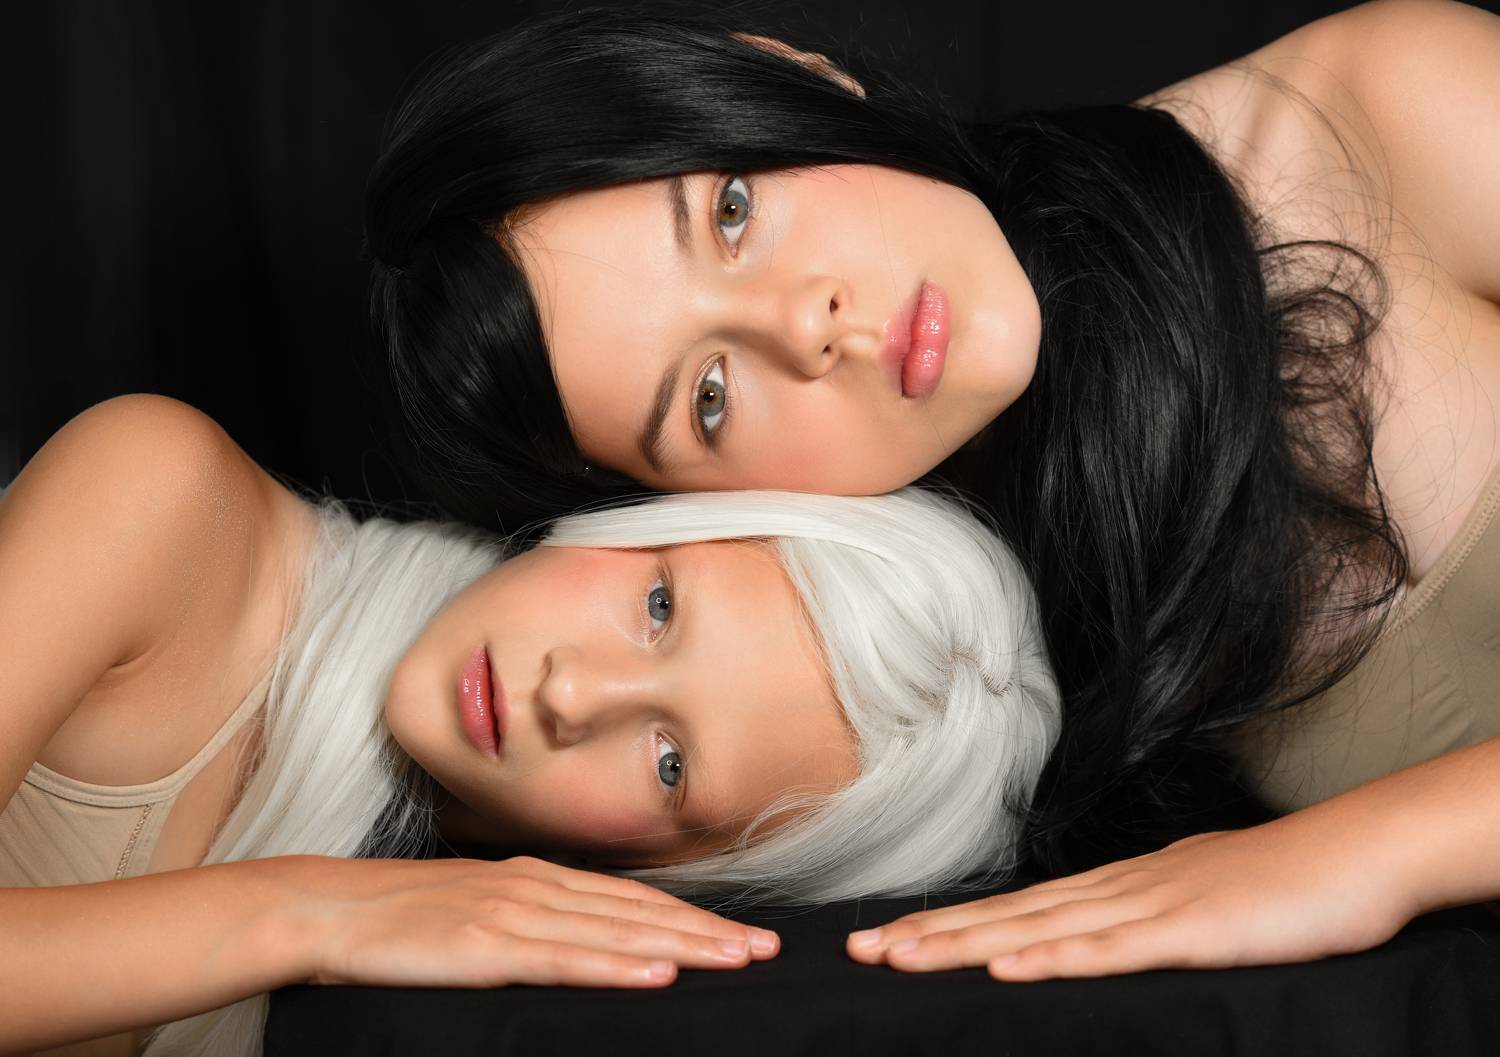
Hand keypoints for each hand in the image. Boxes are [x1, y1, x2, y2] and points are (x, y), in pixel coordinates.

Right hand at [295, 855, 777, 988]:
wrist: (329, 909)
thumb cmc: (401, 916)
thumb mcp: (478, 907)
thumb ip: (531, 917)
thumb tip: (582, 938)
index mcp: (539, 879)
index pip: (633, 900)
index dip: (692, 917)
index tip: (740, 934)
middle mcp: (538, 889)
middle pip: (640, 914)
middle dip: (708, 933)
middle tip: (767, 950)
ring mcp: (514, 915)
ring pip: (617, 934)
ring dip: (683, 948)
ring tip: (736, 960)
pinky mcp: (487, 947)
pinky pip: (564, 960)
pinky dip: (617, 966)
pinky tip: (656, 974)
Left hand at [846, 818, 1417, 979]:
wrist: (1353, 855)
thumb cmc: (1278, 883)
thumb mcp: (1192, 900)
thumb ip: (1140, 917)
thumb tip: (1093, 931)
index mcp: (1116, 886)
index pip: (1015, 910)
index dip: (949, 925)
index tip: (888, 939)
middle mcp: (1117, 890)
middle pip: (1009, 916)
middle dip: (932, 936)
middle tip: (861, 953)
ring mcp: (1151, 907)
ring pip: (1041, 929)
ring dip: (968, 946)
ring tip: (902, 958)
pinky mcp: (1192, 933)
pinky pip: (1114, 949)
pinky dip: (1056, 959)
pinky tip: (1008, 968)